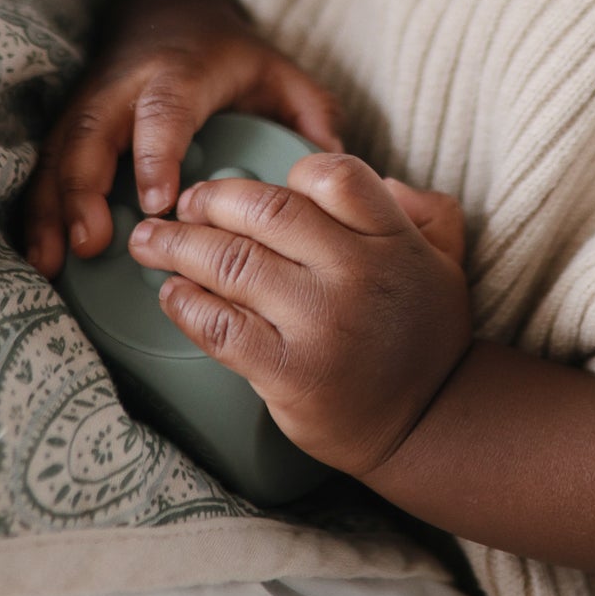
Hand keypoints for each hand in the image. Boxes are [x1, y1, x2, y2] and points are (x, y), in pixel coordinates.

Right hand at [26, 0, 341, 276]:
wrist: (168, 15)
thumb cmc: (230, 56)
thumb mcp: (278, 70)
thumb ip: (310, 112)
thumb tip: (332, 163)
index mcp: (180, 73)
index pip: (164, 111)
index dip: (156, 154)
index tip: (158, 203)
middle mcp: (124, 87)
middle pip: (94, 132)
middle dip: (85, 187)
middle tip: (91, 243)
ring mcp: (90, 104)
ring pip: (60, 152)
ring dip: (51, 208)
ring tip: (53, 262)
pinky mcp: (69, 125)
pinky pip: (46, 166)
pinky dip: (37, 211)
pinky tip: (40, 258)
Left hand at [129, 155, 472, 477]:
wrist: (430, 423)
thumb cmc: (425, 333)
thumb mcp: (444, 257)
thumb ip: (421, 208)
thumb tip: (379, 178)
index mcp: (392, 237)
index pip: (332, 175)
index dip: (288, 173)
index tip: (259, 188)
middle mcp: (357, 273)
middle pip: (266, 211)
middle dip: (211, 200)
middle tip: (185, 205)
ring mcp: (321, 322)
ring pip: (231, 262)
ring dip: (177, 246)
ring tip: (149, 242)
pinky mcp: (289, 372)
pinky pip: (221, 327)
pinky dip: (186, 305)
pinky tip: (171, 294)